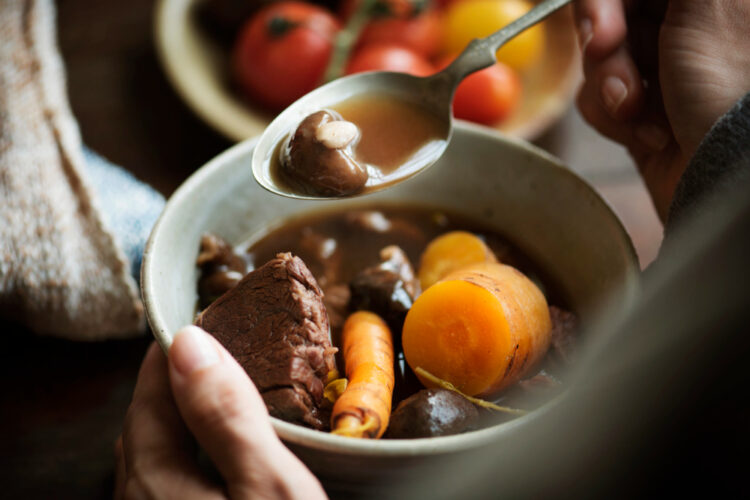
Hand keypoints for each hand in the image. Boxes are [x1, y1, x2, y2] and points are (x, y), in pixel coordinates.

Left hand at [115, 326, 326, 499]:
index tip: (196, 320)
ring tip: (218, 395)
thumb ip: (227, 415)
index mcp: (156, 481)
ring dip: (180, 420)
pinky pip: (171, 486)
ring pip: (157, 459)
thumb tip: (190, 342)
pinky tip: (221, 457)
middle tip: (211, 351)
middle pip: (146, 427)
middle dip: (173, 382)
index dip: (171, 352)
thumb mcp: (271, 484)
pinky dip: (189, 455)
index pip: (149, 396)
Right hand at [574, 0, 749, 220]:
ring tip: (640, 113)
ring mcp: (666, 68)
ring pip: (601, 56)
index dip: (606, 1)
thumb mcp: (705, 7)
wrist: (727, 185)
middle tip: (611, 58)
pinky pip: (600, 99)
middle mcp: (690, 25)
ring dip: (609, 86)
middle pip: (613, 13)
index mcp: (711, 2)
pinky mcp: (645, 109)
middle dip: (607, 43)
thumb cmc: (731, 93)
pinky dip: (614, 118)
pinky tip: (648, 133)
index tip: (600, 22)